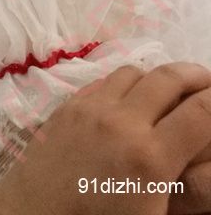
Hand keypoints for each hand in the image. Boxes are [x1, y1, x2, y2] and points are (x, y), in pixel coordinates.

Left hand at [0, 62, 210, 214]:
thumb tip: (192, 163)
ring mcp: (90, 109)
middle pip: (168, 78)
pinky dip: (124, 82)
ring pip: (134, 72)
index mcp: (150, 159)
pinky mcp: (66, 107)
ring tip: (170, 89)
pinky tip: (128, 97)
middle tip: (207, 83)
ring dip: (157, 76)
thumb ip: (185, 190)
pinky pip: (102, 80)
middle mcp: (121, 122)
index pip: (201, 113)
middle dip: (195, 76)